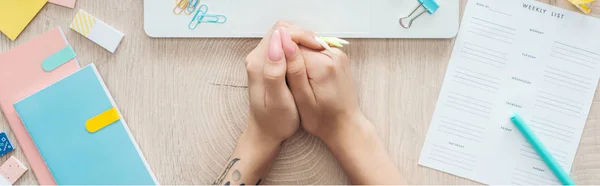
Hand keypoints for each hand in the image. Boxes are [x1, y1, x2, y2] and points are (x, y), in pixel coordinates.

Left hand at [244, 21, 322, 146]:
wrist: (266, 133)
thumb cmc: (275, 121)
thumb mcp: (278, 100)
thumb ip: (275, 72)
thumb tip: (277, 45)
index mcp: (258, 63)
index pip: (280, 32)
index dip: (301, 35)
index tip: (318, 47)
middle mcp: (257, 57)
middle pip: (282, 31)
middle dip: (303, 35)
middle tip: (320, 49)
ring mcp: (262, 59)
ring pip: (284, 37)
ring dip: (302, 41)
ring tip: (318, 54)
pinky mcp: (268, 63)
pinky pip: (285, 46)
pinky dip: (299, 48)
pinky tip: (310, 60)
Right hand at [283, 41, 369, 141]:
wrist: (345, 126)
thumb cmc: (322, 119)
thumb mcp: (302, 99)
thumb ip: (294, 69)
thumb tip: (284, 42)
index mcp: (323, 64)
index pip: (293, 43)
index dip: (280, 54)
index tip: (276, 70)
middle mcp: (334, 54)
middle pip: (301, 42)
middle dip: (288, 54)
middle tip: (284, 76)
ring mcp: (338, 55)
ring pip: (307, 45)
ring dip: (297, 57)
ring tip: (294, 78)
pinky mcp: (338, 58)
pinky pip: (315, 51)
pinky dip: (306, 60)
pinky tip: (304, 76)